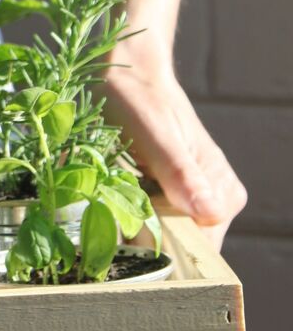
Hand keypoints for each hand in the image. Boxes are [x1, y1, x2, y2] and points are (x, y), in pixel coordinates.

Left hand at [101, 45, 246, 249]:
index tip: (133, 248)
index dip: (169, 255)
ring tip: (108, 212)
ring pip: (164, 236)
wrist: (126, 76)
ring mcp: (190, 197)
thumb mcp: (157, 139)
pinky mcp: (167, 192)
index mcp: (222, 190)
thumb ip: (182, 175)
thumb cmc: (142, 101)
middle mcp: (212, 198)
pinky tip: (110, 206)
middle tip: (111, 227)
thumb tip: (210, 214)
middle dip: (147, 245)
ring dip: (133, 232)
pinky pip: (151, 221)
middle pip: (182, 247)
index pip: (202, 248)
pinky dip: (129, 220)